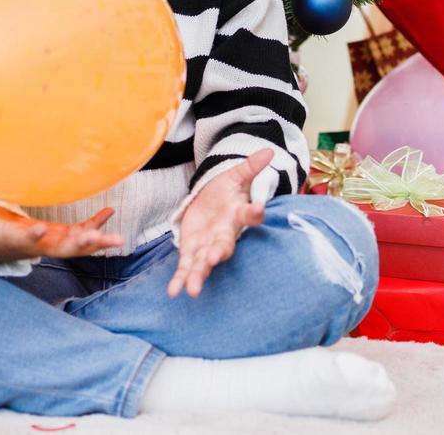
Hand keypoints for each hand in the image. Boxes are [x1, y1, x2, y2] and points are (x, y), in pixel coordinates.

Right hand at [0, 202, 121, 263]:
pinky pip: (80, 231)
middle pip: (59, 247)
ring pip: (76, 245)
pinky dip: (95, 223)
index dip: (32, 235)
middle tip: (99, 241)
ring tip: (118, 239)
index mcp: (15, 240)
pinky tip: (110, 212)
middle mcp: (37, 244)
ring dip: (96, 240)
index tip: (41, 230)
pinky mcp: (58, 235)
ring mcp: (51, 241)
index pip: (25, 239)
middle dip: (79, 244)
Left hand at [168, 149, 272, 298]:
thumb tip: (269, 151)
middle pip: (224, 245)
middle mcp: (225, 234)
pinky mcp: (192, 251)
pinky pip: (187, 267)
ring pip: (205, 262)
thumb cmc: (225, 191)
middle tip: (216, 258)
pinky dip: (180, 279)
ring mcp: (208, 245)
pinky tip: (174, 292)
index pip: (249, 214)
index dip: (254, 213)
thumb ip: (250, 167)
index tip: (257, 210)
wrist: (209, 202)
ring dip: (198, 275)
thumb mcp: (234, 176)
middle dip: (219, 252)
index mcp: (237, 214)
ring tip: (192, 290)